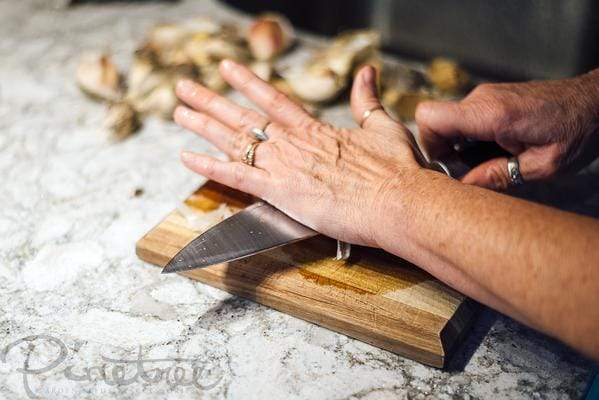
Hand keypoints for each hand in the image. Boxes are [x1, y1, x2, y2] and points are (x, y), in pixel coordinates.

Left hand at [173, 60, 423, 246]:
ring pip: (234, 141)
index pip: (271, 99)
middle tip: (185, 87)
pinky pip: (236, 177)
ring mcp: (283, 166)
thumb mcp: (384, 127)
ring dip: (203, 125)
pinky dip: (209, 166)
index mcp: (315, 129)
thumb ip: (368, 100)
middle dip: (211, 100)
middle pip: (243, 117)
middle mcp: (293, 143)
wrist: (397, 201)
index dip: (246, 82)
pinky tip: (186, 156)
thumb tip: (368, 72)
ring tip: (179, 112)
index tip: (226, 68)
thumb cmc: (395, 170)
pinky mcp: (280, 193)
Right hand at [416, 70, 598, 188]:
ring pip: (449, 123)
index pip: (430, 118)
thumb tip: (465, 187)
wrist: (597, 102)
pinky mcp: (491, 99)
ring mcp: (485, 96)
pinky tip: (496, 151)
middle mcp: (482, 99)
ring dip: (460, 147)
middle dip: (445, 152)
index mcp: (491, 114)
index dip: (429, 145)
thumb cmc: (577, 130)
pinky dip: (472, 140)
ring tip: (490, 162)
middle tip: (471, 171)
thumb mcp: (542, 165)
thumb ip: (499, 176)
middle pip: (435, 123)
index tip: (446, 165)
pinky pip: (465, 120)